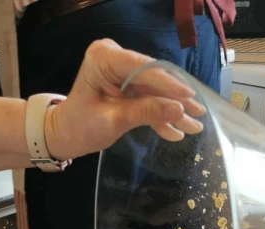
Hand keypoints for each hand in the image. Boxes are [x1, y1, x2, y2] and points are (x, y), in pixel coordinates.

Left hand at [44, 39, 205, 161]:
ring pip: (155, 90)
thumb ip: (146, 113)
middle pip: (154, 78)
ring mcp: (123, 72)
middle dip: (176, 99)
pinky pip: (149, 98)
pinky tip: (175, 131)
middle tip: (199, 114)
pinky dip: (161, 116)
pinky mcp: (128, 85)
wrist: (65, 134)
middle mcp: (115, 58)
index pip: (144, 67)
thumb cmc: (80, 126)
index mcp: (104, 57)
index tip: (190, 96)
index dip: (169, 83)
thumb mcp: (113, 121)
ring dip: (173, 110)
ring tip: (194, 127)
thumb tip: (179, 110)